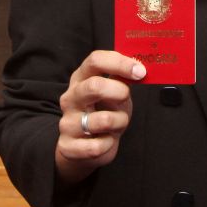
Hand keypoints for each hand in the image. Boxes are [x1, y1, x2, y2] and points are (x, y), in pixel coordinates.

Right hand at [55, 50, 145, 185]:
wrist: (85, 146)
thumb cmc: (103, 112)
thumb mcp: (114, 91)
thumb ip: (122, 78)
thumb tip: (140, 67)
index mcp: (81, 78)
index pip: (95, 60)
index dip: (120, 63)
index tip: (140, 71)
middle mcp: (71, 98)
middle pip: (94, 86)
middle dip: (119, 92)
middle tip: (126, 97)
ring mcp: (67, 122)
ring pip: (103, 120)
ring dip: (119, 122)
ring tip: (117, 123)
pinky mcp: (68, 147)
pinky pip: (97, 147)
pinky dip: (109, 144)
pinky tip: (106, 141)